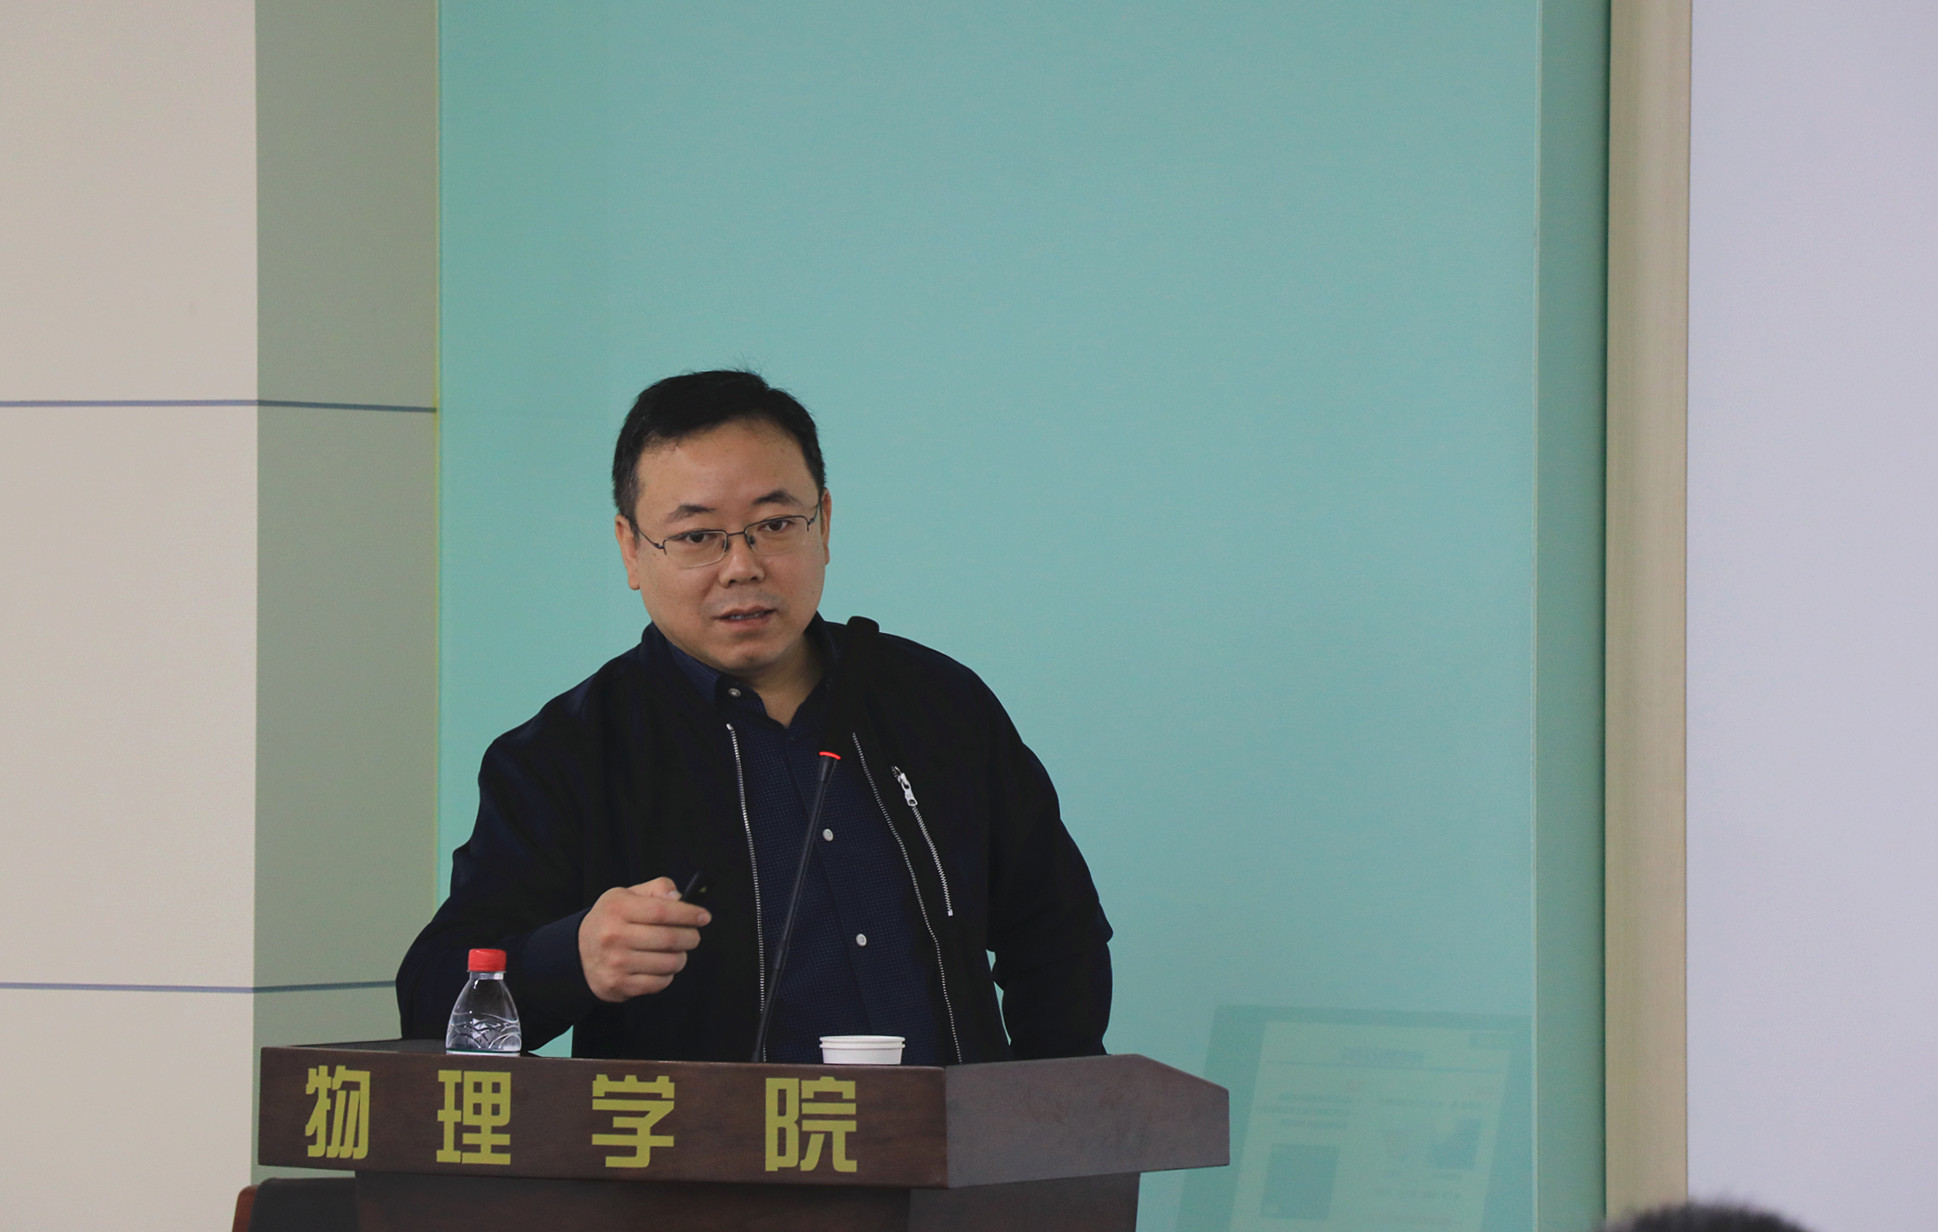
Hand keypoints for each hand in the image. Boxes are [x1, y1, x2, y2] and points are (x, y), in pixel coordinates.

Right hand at [578, 877, 710, 1002]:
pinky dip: (668, 974)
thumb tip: (679, 897)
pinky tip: (661, 966)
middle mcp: (614, 936)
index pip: (663, 911)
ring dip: (681, 957)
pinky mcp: (619, 985)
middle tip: (693, 936)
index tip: (704, 917)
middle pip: (670, 939)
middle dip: (691, 937)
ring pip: (669, 963)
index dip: (689, 914)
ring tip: (677, 951)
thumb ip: (656, 889)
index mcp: (617, 908)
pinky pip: (659, 983)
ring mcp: (616, 963)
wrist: (577, 953)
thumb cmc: (611, 920)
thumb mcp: (626, 895)